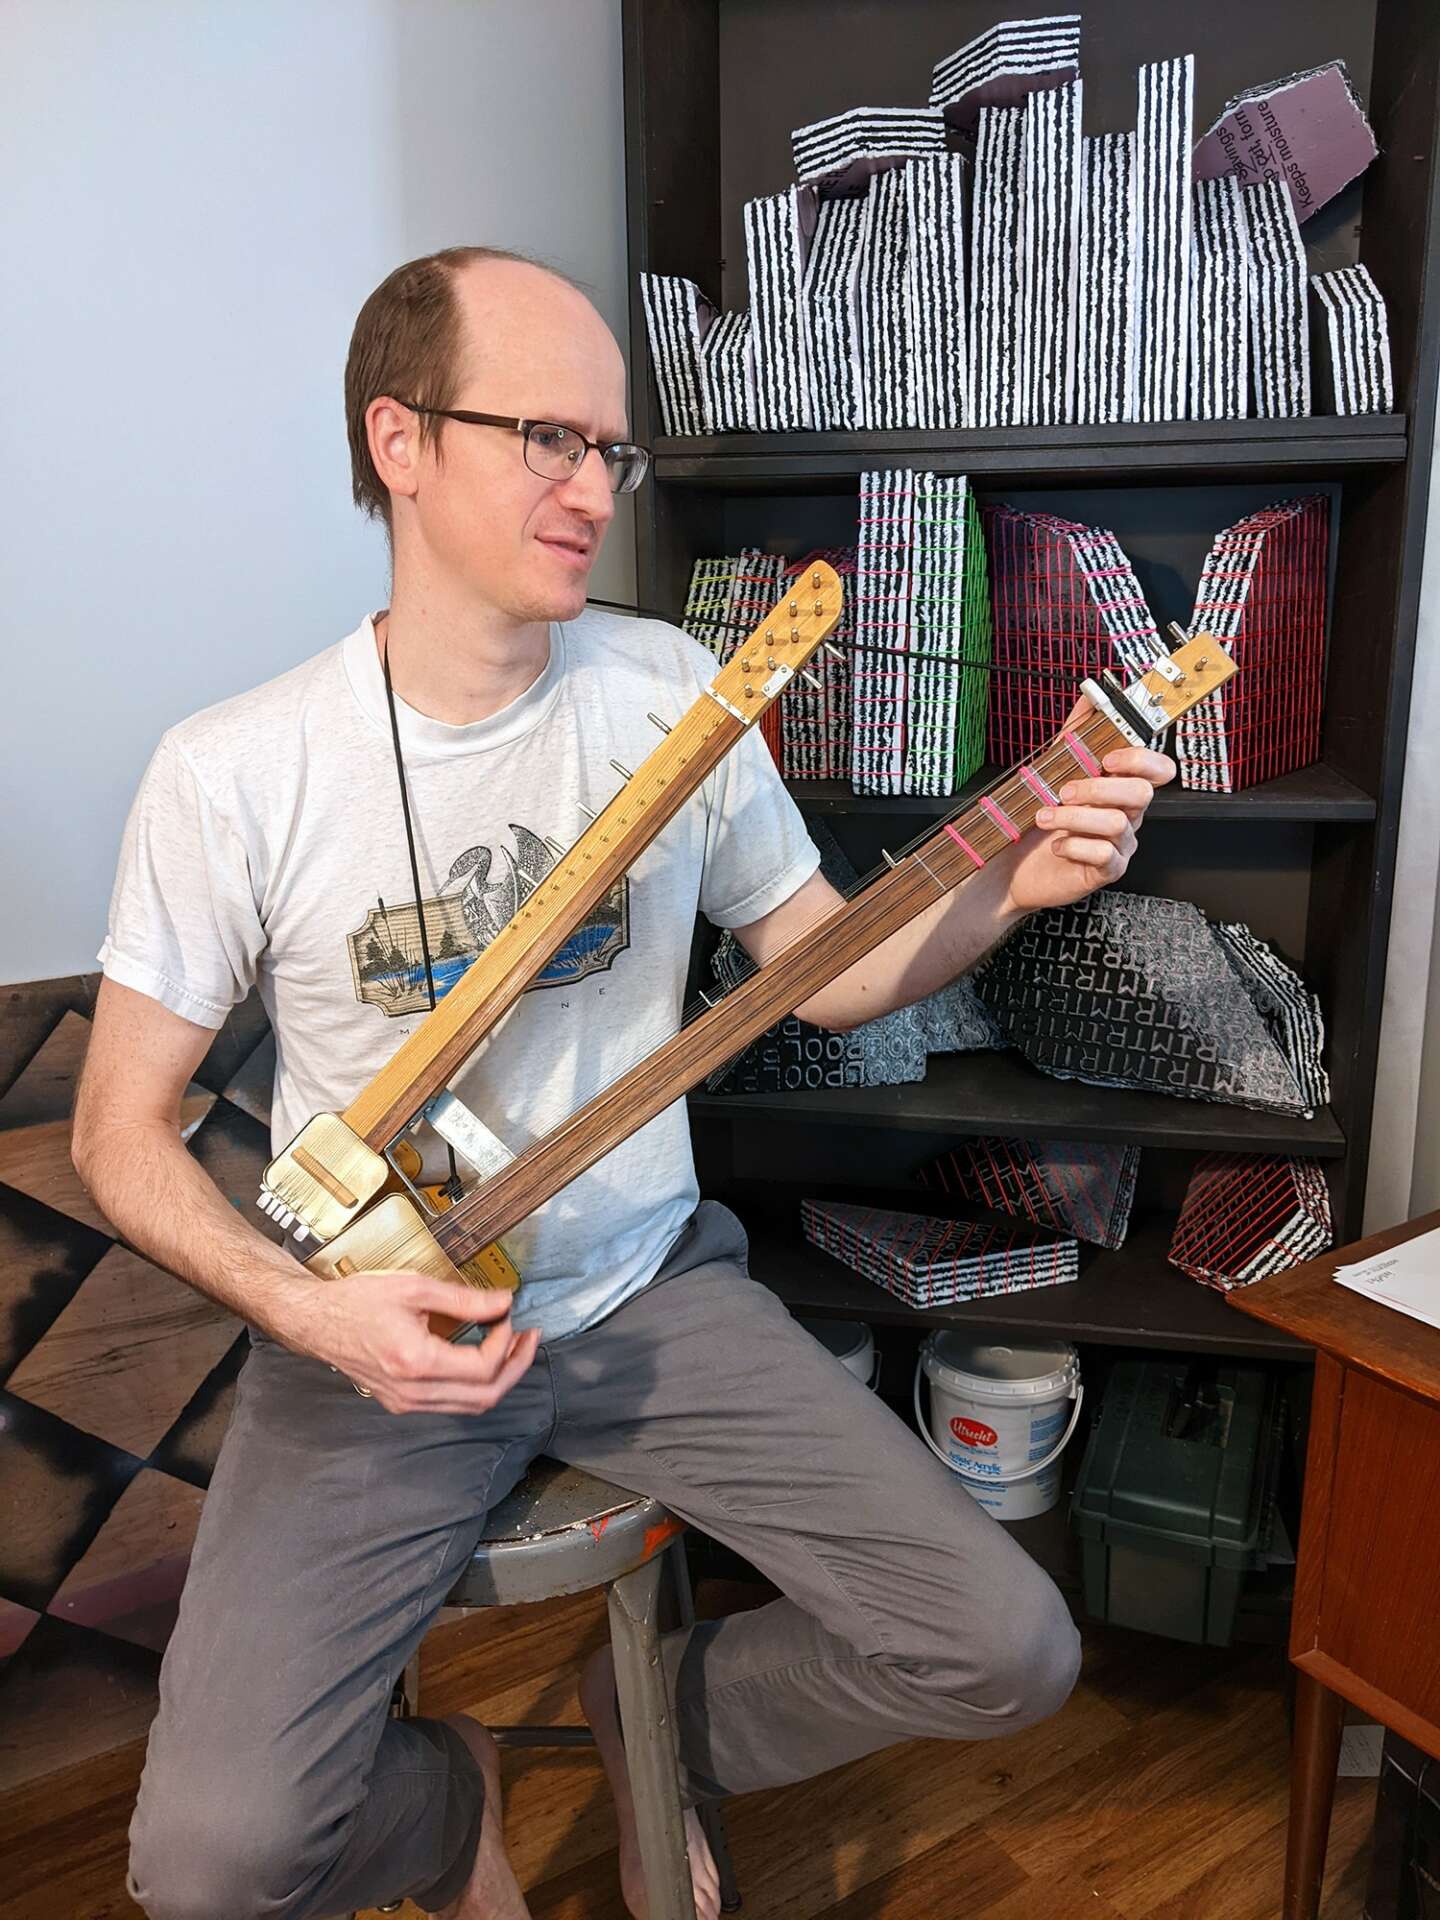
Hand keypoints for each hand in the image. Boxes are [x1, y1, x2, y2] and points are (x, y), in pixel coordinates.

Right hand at [278, 1268, 540, 1414]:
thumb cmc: (356, 1301)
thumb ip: (464, 1299)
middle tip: (528, 1338)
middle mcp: (413, 1391)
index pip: (483, 1366)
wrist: (316, 1321)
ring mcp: (406, 1402)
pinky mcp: (402, 1402)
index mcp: (416, 1362)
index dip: (506, 1339)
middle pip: (485, 1396)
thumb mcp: (414, 1288)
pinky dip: (475, 1384)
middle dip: (516, 1366)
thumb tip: (503, 1302)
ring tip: (512, 1347)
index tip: (507, 1314)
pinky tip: (481, 1358)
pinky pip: (451, 1403)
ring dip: (499, 1378)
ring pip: (471, 1405)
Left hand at [995, 695, 1176, 916]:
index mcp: (1120, 787)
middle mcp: (1127, 815)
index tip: (1108, 759)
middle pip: (1142, 794)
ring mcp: (1120, 844)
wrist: (1014, 866)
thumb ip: (1076, 735)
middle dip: (1098, 788)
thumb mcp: (1055, 770)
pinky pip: (1104, 855)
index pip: (1157, 770)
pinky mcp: (1106, 870)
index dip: (1141, 760)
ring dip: (1075, 817)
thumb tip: (1089, 697)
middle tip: (1064, 791)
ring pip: (1118, 823)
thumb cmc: (1039, 820)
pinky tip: (1057, 845)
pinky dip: (1075, 846)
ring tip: (1045, 816)